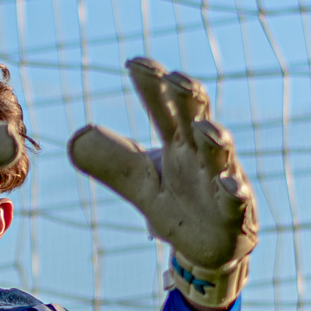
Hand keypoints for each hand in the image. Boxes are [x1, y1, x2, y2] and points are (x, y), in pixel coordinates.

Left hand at [68, 58, 257, 308]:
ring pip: (220, 153)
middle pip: (195, 118)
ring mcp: (220, 180)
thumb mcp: (139, 184)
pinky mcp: (234, 212)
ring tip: (202, 125)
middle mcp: (200, 155)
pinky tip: (228, 183)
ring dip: (214, 137)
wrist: (208, 248)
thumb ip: (112, 160)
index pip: (163, 107)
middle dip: (187, 97)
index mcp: (176, 143)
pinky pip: (236, 198)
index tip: (134, 62)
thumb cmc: (178, 203)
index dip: (151, 85)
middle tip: (174, 77)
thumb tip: (74, 140)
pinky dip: (233, 190)